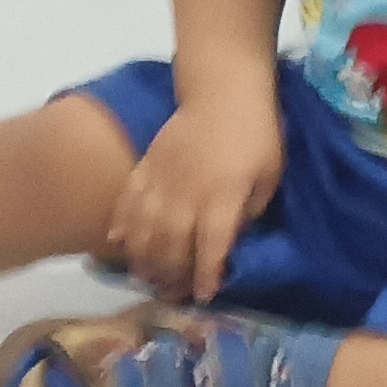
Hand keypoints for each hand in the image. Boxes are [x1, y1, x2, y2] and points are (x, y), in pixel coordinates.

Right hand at [105, 87, 283, 301]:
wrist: (223, 90)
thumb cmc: (257, 135)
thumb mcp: (269, 176)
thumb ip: (250, 211)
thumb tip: (233, 240)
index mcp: (223, 195)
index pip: (212, 244)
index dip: (206, 273)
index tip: (202, 295)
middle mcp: (188, 191)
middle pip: (172, 241)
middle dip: (170, 271)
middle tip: (169, 293)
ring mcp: (162, 177)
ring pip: (145, 225)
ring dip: (142, 254)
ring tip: (142, 277)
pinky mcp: (147, 163)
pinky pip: (128, 197)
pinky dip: (121, 221)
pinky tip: (117, 241)